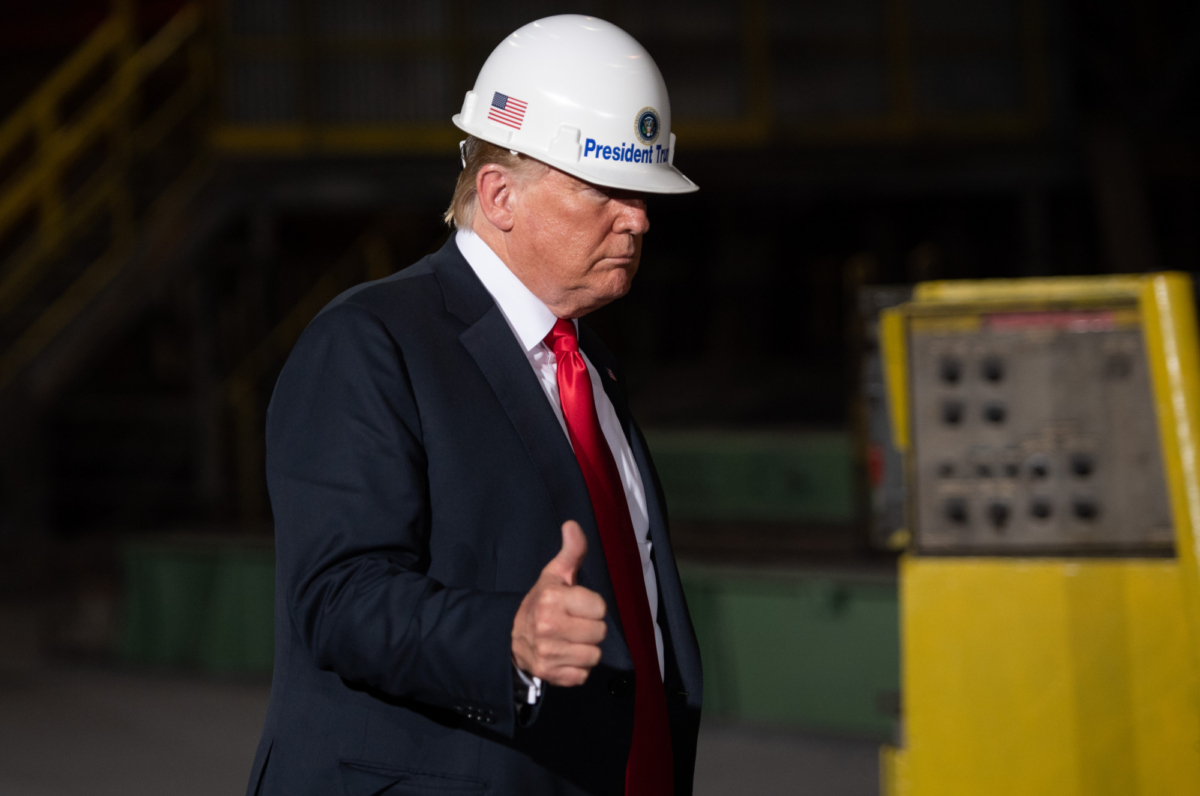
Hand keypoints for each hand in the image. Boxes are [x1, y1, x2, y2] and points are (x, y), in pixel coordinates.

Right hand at [511, 521, 606, 686]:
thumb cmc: (541, 602)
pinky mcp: (550, 674)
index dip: (592, 606)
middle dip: (590, 628)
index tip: (577, 605)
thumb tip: (573, 525)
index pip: (600, 608)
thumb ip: (571, 551)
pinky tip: (565, 655)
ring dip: (586, 648)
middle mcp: (548, 626)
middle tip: (573, 623)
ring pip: (594, 655)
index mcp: (552, 599)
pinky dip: (577, 668)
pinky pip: (583, 675)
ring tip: (570, 639)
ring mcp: (548, 653)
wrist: (511, 636)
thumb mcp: (554, 574)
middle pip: (600, 632)